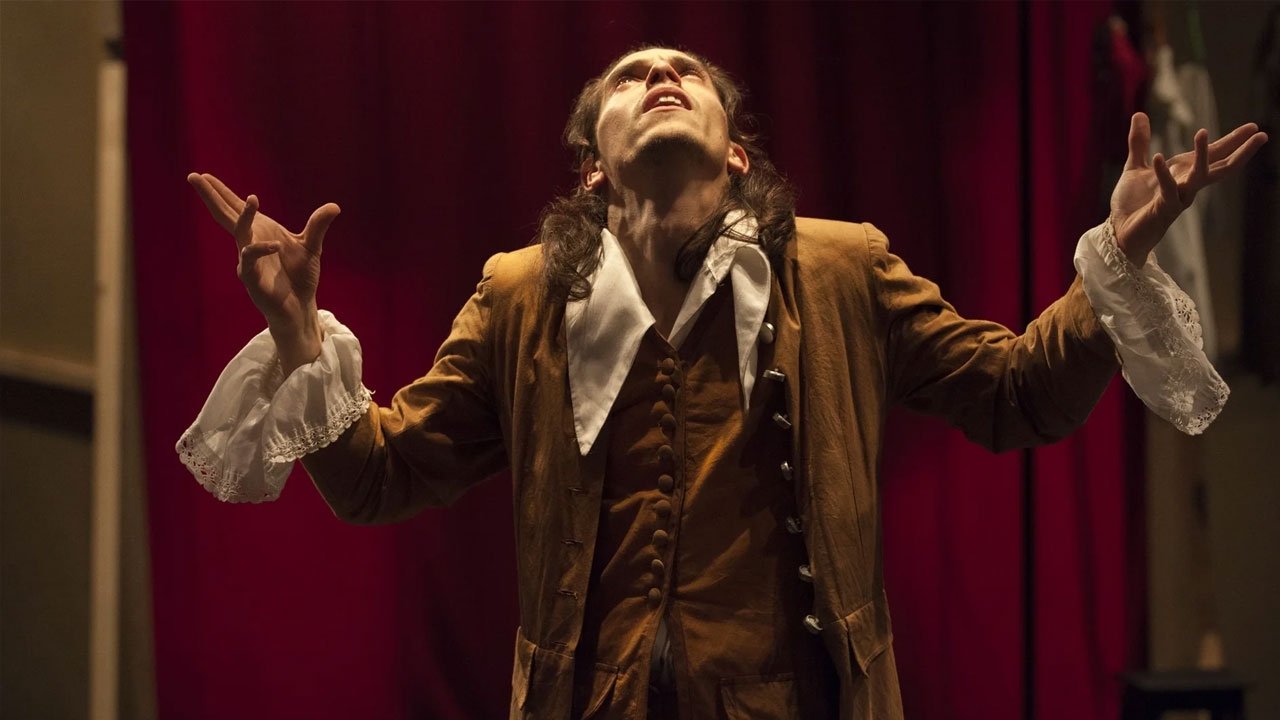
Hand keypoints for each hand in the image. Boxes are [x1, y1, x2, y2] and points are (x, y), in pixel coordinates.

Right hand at [188, 172, 339, 371]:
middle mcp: (249, 243)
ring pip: (240, 234)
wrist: (301, 307)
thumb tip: (335, 206)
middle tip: (193, 176)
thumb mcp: (312, 247)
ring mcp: (248, 261)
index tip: (203, 175)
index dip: (220, 192)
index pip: (235, 209)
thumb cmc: (300, 277)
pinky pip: (251, 261)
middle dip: (211, 197)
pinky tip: (275, 245)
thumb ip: (318, 226)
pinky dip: (261, 250)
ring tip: (252, 198)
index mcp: (259, 232)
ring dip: (244, 217)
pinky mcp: (252, 279)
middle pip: (225, 216)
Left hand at [1110, 113, 1266, 265]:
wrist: (1119, 231)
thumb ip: (1140, 142)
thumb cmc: (1132, 203)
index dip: (1232, 141)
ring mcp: (1179, 197)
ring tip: (1202, 132)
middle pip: (1220, 167)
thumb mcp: (1135, 166)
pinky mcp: (1164, 209)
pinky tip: (1159, 156)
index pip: (1213, 154)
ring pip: (1198, 176)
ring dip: (1201, 155)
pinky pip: (1168, 189)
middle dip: (1241, 151)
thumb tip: (1139, 114)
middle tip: (1262, 135)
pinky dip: (1163, 173)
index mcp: (1184, 173)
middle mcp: (1187, 185)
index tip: (1254, 127)